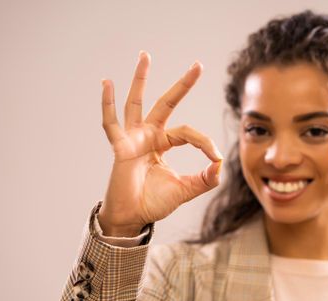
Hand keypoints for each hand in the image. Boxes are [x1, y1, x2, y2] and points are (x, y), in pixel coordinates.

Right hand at [98, 51, 222, 236]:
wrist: (133, 218)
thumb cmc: (154, 203)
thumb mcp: (185, 190)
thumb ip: (205, 179)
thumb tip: (221, 165)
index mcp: (164, 143)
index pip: (189, 133)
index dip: (205, 142)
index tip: (216, 158)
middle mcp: (149, 135)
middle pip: (167, 103)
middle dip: (183, 85)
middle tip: (198, 65)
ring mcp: (133, 138)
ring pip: (138, 102)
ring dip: (141, 79)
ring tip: (145, 55)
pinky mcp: (120, 147)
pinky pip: (111, 123)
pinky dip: (107, 104)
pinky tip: (106, 83)